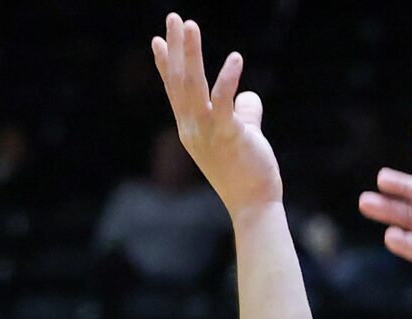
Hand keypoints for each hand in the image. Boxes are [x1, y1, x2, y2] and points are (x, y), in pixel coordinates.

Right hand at [150, 15, 278, 214]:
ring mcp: (207, 132)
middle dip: (176, 47)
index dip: (167, 64)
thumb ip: (244, 113)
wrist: (253, 206)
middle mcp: (193, 128)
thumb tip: (248, 94)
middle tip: (173, 17)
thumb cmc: (248, 174)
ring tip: (189, 25)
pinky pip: (224, 102)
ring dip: (191, 54)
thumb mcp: (242, 136)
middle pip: (180, 81)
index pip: (176, 90)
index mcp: (192, 128)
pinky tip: (235, 57)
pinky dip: (227, 78)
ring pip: (194, 86)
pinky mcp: (228, 136)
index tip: (158, 40)